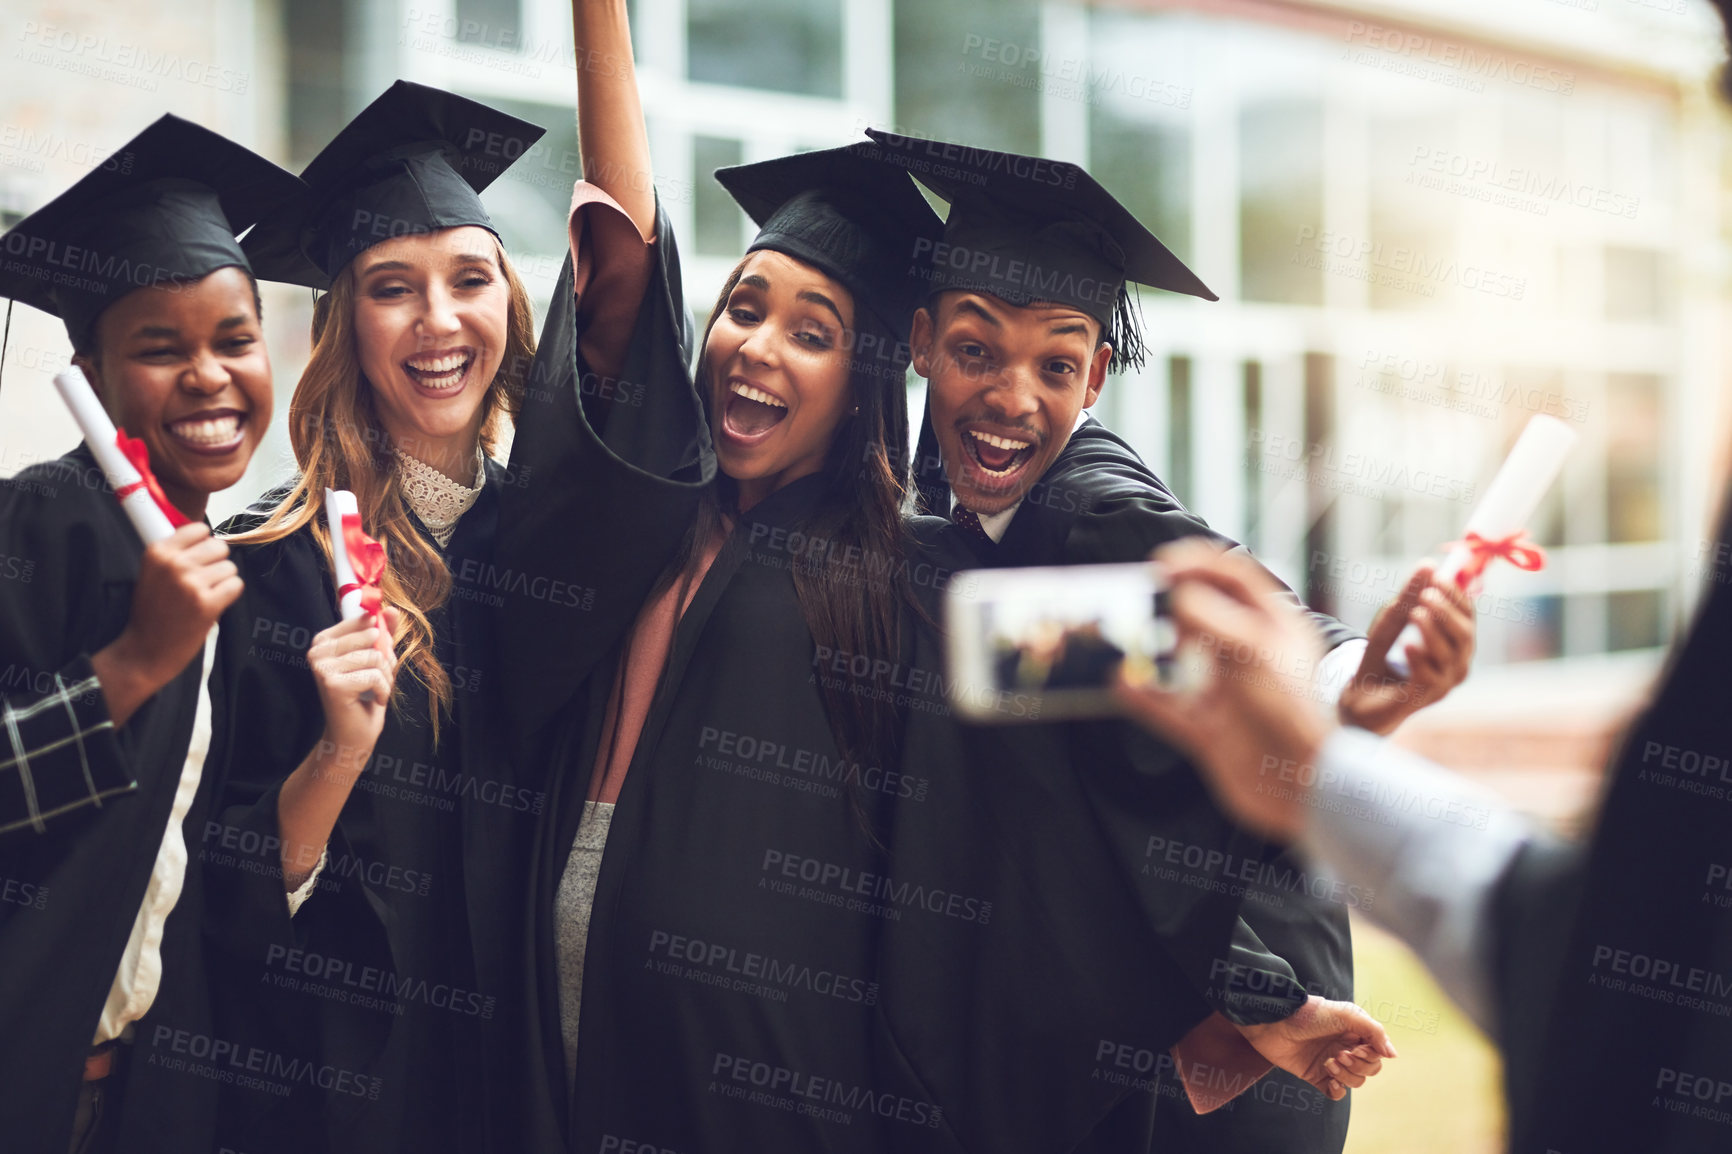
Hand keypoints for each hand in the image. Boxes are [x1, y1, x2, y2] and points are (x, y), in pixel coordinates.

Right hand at [94, 523, 241, 726]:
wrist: (145, 650)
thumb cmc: (152, 611)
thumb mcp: (152, 573)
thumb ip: (176, 553)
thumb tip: (207, 536)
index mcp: (157, 552)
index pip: (200, 529)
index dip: (204, 545)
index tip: (198, 560)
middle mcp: (174, 564)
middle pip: (219, 546)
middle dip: (216, 563)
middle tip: (202, 582)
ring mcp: (191, 583)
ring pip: (230, 567)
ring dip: (222, 582)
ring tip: (204, 596)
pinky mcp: (207, 603)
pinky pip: (236, 585)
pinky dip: (229, 595)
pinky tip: (212, 604)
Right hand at [307, 607, 401, 773]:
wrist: (353, 735)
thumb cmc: (365, 695)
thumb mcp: (378, 658)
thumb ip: (383, 632)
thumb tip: (391, 609)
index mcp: (324, 640)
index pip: (363, 620)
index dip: (381, 637)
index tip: (378, 656)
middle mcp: (317, 651)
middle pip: (372, 636)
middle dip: (385, 660)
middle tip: (376, 679)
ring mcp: (322, 667)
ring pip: (376, 657)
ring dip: (385, 678)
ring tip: (374, 691)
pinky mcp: (332, 683)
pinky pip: (375, 676)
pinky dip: (383, 691)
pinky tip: (373, 700)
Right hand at [1114, 539, 1333, 840]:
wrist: (1305, 789)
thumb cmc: (1291, 714)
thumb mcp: (1251, 652)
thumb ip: (1209, 619)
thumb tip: (1175, 597)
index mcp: (1274, 627)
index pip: (1235, 577)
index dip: (1198, 563)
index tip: (1163, 564)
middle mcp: (1251, 656)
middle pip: (1204, 616)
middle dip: (1170, 604)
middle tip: (1139, 596)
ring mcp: (1230, 694)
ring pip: (1182, 662)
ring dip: (1153, 651)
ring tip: (1126, 637)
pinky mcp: (1211, 731)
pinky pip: (1168, 708)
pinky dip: (1143, 696)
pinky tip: (1121, 684)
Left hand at [1236, 995, 1396, 1099]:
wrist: (1273, 1023)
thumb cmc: (1308, 1014)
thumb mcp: (1346, 1014)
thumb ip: (1374, 1031)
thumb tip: (1393, 1055)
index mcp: (1355, 1031)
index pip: (1377, 1052)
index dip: (1370, 1055)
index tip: (1355, 1048)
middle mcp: (1346, 1046)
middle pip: (1370, 1069)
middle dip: (1358, 1065)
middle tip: (1339, 1055)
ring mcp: (1332, 1062)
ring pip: (1355, 1081)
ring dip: (1346, 1075)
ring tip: (1329, 1063)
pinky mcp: (1316, 1076)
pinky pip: (1336, 1092)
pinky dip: (1338, 1090)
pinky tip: (1331, 1081)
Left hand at [1338, 564, 1475, 734]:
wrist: (1359, 696)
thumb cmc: (1381, 657)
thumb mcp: (1392, 621)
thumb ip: (1410, 597)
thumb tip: (1428, 565)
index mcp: (1455, 642)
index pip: (1467, 615)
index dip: (1456, 595)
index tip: (1439, 576)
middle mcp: (1457, 663)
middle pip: (1465, 635)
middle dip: (1447, 612)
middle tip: (1427, 594)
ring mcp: (1443, 683)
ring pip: (1449, 655)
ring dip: (1433, 632)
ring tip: (1415, 613)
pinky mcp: (1423, 698)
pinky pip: (1428, 678)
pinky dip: (1419, 660)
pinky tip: (1408, 645)